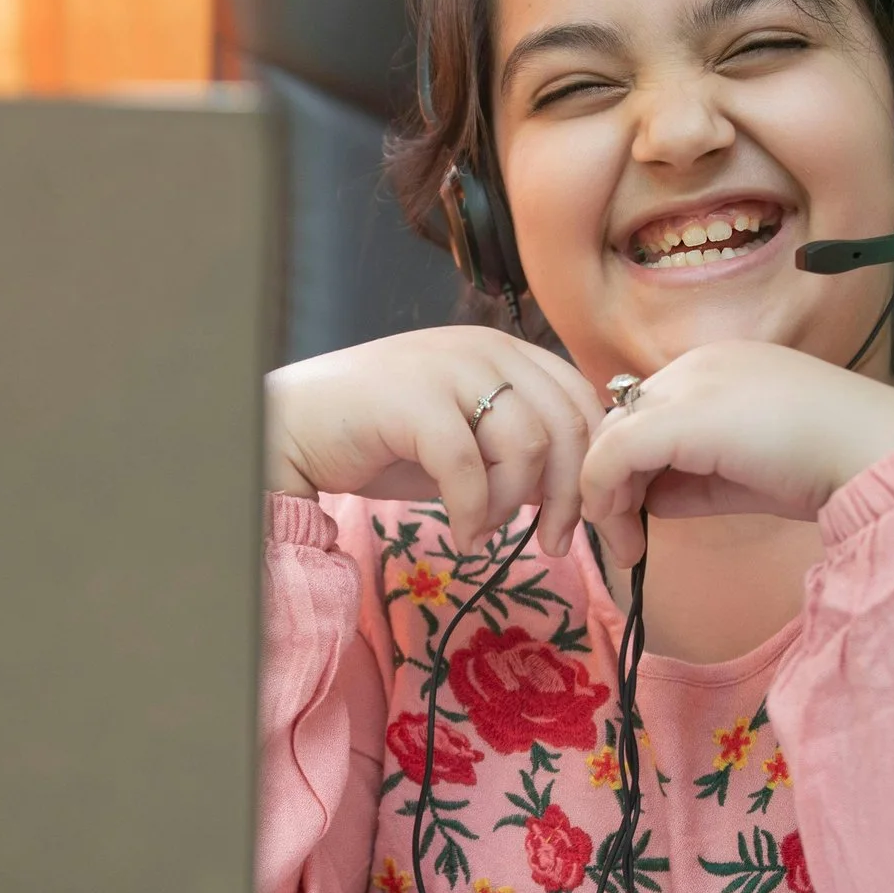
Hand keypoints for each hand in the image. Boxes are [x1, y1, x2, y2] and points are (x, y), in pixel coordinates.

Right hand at [266, 328, 610, 554]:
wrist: (295, 426)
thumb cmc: (381, 436)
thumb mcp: (468, 443)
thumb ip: (518, 454)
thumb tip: (573, 494)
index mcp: (505, 351)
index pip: (583, 401)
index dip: (597, 466)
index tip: (594, 523)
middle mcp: (485, 348)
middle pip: (568, 425)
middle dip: (572, 497)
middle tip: (556, 544)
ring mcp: (448, 368)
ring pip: (527, 446)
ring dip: (512, 505)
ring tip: (482, 529)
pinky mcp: (413, 399)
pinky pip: (469, 468)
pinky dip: (472, 514)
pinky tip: (461, 535)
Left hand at [577, 339, 893, 562]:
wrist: (877, 451)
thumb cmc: (830, 465)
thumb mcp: (748, 474)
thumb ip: (695, 482)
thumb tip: (647, 501)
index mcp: (721, 367)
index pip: (650, 413)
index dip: (634, 468)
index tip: (639, 520)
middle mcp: (698, 363)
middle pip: (624, 421)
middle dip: (613, 482)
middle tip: (624, 539)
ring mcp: (689, 383)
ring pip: (612, 435)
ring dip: (606, 495)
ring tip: (626, 546)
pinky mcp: (682, 415)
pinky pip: (613, 453)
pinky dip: (604, 495)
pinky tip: (626, 536)